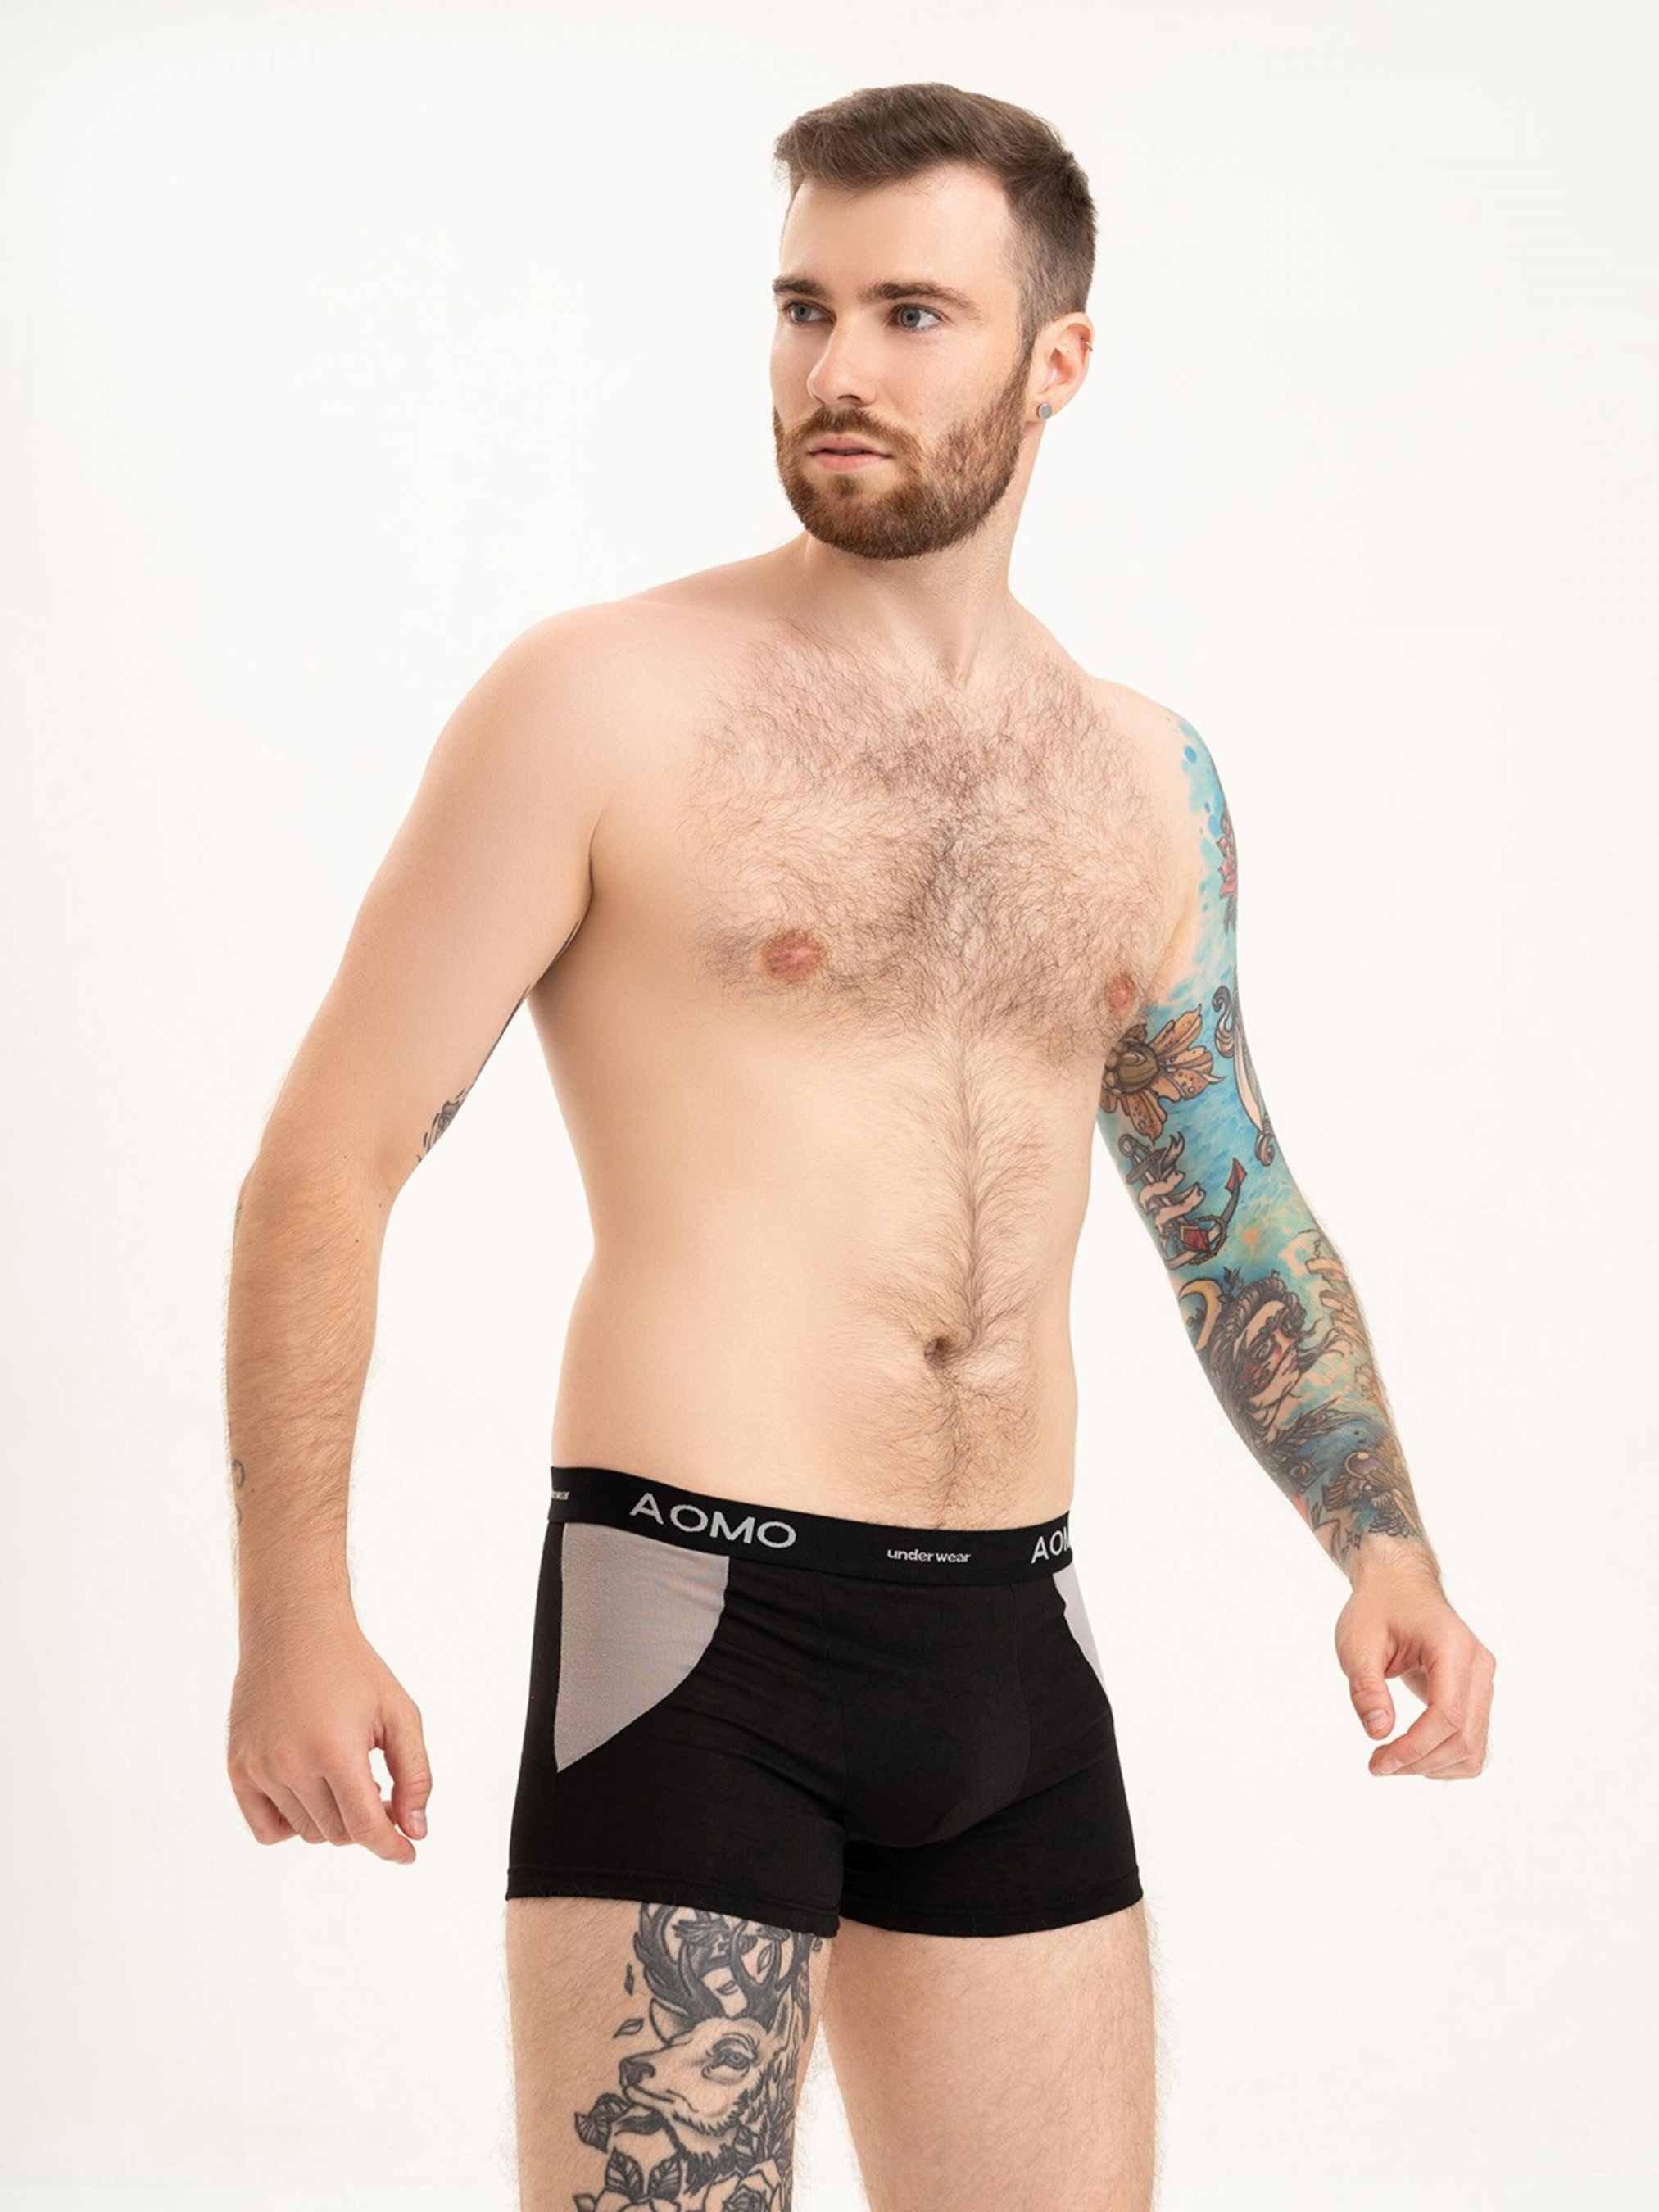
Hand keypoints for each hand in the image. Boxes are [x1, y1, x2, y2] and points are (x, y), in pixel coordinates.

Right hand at [227, 1607, 431, 1861]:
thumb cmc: (353, 1669)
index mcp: (335, 1750)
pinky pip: (267, 1828)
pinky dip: (293, 1824)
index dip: (391, 1847)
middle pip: (338, 1833)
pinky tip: (312, 1792)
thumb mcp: (400, 1713)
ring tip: (347, 1776)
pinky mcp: (238, 1768)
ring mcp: (258, 1769)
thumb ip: (415, 1775)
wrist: (294, 1629)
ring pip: (306, 1832)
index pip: (365, 1827)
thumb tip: (415, 1830)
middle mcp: (290, 1764)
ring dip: (333, 1819)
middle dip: (367, 1822)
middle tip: (382, 1791)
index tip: (408, 1852)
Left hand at [1334, 1557, 1496, 1779]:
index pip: (1447, 1714)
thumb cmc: (1376, 1609)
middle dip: (1420, 1761)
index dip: (1414, 1748)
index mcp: (1452, 1647)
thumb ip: (1366, 1687)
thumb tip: (1379, 1733)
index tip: (1377, 1763)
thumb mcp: (1357, 1642)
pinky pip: (1474, 1742)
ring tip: (1392, 1759)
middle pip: (1464, 1737)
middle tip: (1377, 1765)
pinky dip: (1447, 1760)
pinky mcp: (1478, 1695)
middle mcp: (1479, 1666)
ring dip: (1434, 1766)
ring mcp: (1484, 1681)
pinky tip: (1414, 1755)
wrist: (1399, 1585)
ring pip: (1474, 1747)